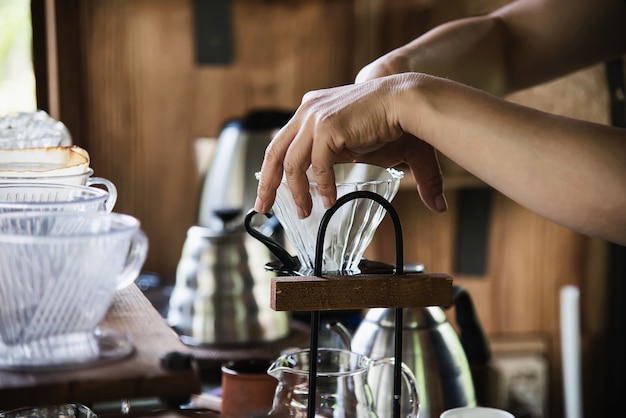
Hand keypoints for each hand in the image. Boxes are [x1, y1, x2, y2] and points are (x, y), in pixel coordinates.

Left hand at [254, 75, 446, 217]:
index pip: (282, 143)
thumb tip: (435, 205)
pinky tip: (329, 200)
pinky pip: (316, 166)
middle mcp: (308, 111)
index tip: (270, 192)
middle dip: (267, 183)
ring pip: (291, 163)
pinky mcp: (327, 126)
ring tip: (304, 213)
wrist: (411, 102)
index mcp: (312, 112)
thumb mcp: (378, 153)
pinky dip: (321, 186)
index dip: (273, 169)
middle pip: (275, 152)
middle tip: (263, 207)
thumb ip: (381, 174)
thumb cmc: (398, 123)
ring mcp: (315, 117)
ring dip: (295, 192)